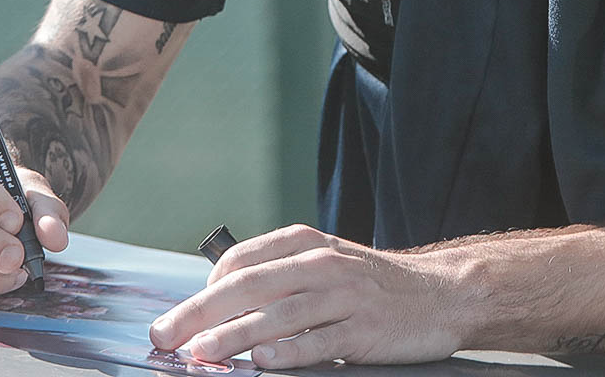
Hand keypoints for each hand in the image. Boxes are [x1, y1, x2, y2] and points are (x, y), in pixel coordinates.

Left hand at [148, 224, 473, 366]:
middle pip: (248, 286)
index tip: (179, 319)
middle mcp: (321, 263)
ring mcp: (343, 295)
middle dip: (199, 313)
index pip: (240, 261)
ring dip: (233, 336)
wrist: (440, 294)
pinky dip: (287, 351)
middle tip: (164, 336)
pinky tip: (260, 361)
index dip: (203, 290)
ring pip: (277, 314)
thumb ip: (280, 278)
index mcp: (306, 243)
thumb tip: (219, 306)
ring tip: (200, 354)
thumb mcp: (327, 265)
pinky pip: (318, 341)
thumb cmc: (373, 285)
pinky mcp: (362, 328)